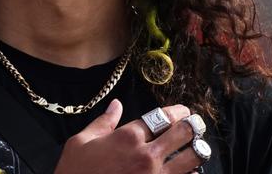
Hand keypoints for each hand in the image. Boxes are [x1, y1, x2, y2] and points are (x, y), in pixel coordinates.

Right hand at [54, 99, 203, 173]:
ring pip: (191, 158)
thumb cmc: (75, 172)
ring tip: (196, 146)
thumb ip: (103, 122)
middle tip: (195, 124)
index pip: (162, 117)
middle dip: (192, 126)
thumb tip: (116, 105)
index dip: (177, 111)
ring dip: (196, 149)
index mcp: (127, 137)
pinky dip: (190, 173)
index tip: (184, 111)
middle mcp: (146, 155)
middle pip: (182, 133)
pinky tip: (188, 170)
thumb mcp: (81, 142)